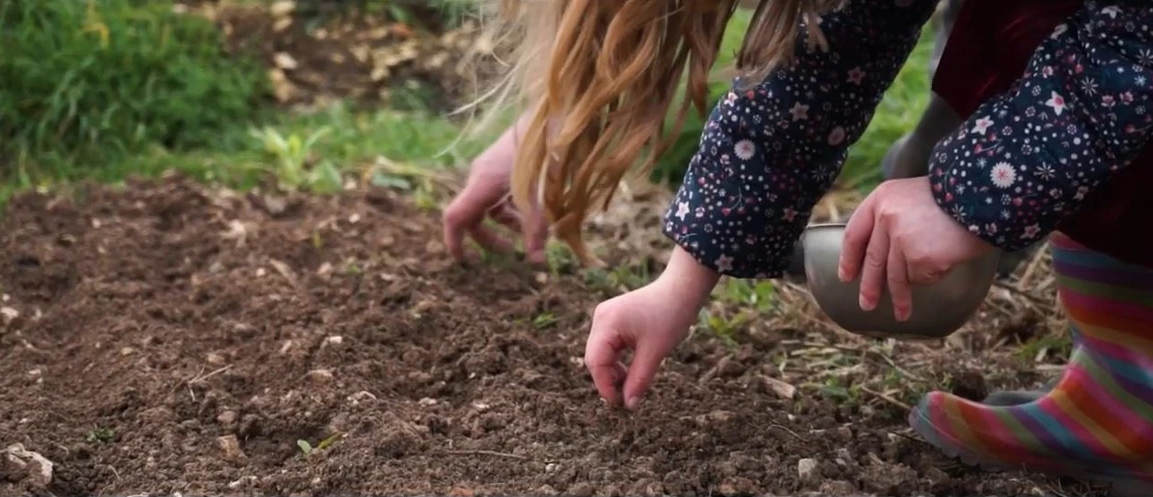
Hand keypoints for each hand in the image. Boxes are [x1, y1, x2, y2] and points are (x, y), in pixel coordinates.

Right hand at [442, 117, 548, 263]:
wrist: (554, 112)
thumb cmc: (547, 152)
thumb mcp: (544, 196)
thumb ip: (538, 229)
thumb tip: (537, 262)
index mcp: (483, 183)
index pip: (455, 218)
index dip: (454, 243)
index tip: (463, 263)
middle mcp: (480, 175)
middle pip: (472, 217)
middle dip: (490, 238)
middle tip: (512, 254)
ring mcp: (490, 168)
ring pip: (490, 206)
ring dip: (509, 222)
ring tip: (537, 230)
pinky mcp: (501, 163)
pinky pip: (499, 193)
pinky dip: (514, 207)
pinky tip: (537, 210)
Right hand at [584, 247, 718, 409]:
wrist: (682, 289)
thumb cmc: (671, 316)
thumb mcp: (655, 352)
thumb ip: (639, 380)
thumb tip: (629, 404)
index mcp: (606, 323)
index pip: (596, 361)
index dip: (605, 385)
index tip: (620, 404)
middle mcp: (601, 318)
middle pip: (595, 357)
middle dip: (608, 379)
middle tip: (625, 398)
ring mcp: (605, 316)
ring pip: (600, 353)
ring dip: (612, 370)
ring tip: (630, 383)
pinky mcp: (613, 318)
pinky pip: (608, 345)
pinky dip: (617, 360)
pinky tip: (630, 369)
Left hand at [837, 176, 993, 320]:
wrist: (984, 195)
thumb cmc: (953, 197)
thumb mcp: (913, 195)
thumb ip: (893, 216)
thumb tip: (880, 253)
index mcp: (881, 198)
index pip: (855, 233)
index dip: (849, 258)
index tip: (846, 276)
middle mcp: (886, 217)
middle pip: (872, 259)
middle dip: (870, 286)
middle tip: (866, 305)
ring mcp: (901, 237)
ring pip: (896, 275)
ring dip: (899, 298)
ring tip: (901, 313)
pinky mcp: (920, 256)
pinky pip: (922, 276)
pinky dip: (932, 276)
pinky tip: (944, 266)